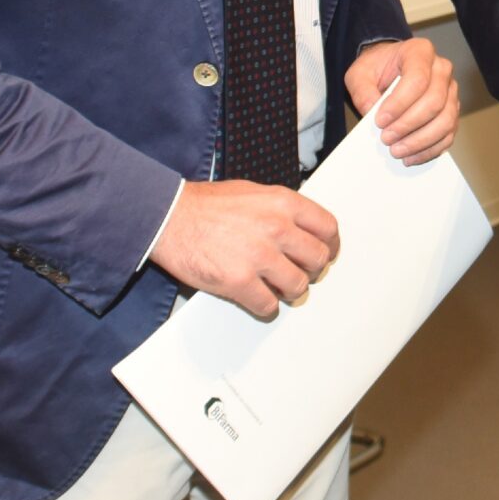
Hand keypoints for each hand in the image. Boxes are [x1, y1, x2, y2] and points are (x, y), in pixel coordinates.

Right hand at [148, 180, 339, 318]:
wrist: (168, 217)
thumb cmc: (205, 206)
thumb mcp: (252, 193)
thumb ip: (280, 210)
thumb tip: (300, 229)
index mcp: (282, 203)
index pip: (328, 228)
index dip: (330, 245)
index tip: (326, 254)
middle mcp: (276, 228)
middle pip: (318, 260)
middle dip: (311, 270)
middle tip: (299, 272)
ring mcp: (259, 256)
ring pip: (298, 286)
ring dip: (289, 291)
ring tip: (276, 287)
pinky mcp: (239, 281)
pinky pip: (268, 306)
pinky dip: (265, 307)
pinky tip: (256, 298)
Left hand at [343, 37, 458, 163]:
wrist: (390, 69)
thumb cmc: (377, 68)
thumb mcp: (360, 73)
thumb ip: (362, 90)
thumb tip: (372, 112)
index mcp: (420, 52)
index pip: (418, 79)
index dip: (400, 104)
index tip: (380, 121)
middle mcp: (441, 69)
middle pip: (434, 101)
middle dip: (409, 125)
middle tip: (386, 139)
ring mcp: (450, 91)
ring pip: (446, 120)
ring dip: (421, 141)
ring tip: (397, 150)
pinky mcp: (452, 110)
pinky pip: (448, 134)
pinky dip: (430, 149)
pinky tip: (411, 156)